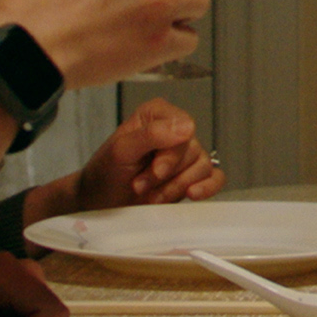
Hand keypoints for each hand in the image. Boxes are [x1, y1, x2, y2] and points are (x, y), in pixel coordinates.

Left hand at [71, 98, 221, 210]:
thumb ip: (151, 135)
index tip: (154, 171)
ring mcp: (186, 155)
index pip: (184, 126)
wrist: (101, 201)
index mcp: (158, 115)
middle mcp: (175, 131)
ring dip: (175, 187)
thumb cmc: (105, 172)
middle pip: (193, 150)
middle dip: (166, 175)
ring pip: (203, 167)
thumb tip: (186, 126)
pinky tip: (192, 194)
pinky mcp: (192, 177)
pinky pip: (216, 178)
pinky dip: (207, 187)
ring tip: (152, 196)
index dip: (171, 153)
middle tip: (140, 185)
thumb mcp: (121, 151)